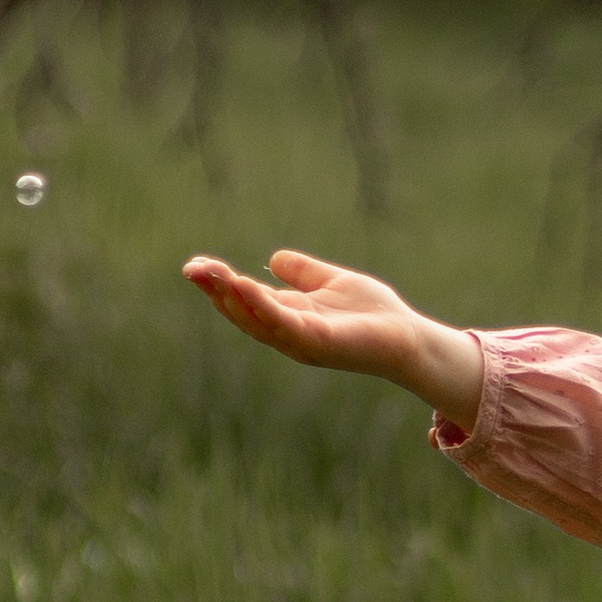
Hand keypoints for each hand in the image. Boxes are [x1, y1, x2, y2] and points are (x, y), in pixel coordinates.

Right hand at [181, 247, 481, 424]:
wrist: (409, 338)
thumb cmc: (374, 315)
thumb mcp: (331, 283)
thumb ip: (304, 272)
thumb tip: (274, 259)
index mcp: (289, 317)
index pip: (245, 301)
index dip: (220, 284)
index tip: (197, 265)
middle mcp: (288, 333)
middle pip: (242, 312)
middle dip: (216, 291)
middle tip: (192, 268)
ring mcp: (301, 341)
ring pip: (256, 320)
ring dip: (230, 297)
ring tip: (208, 273)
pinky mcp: (319, 342)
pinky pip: (283, 323)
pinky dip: (261, 306)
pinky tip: (243, 285)